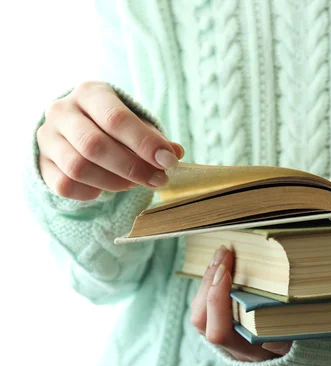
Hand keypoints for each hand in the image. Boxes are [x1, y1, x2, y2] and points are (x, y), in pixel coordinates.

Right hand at [36, 81, 184, 200]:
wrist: (73, 128)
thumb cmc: (113, 125)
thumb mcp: (135, 121)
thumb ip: (154, 137)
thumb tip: (174, 153)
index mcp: (90, 93)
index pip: (115, 118)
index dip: (144, 143)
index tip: (168, 161)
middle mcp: (62, 110)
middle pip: (94, 145)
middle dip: (132, 167)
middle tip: (158, 180)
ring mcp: (47, 137)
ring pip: (78, 167)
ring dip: (114, 182)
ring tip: (134, 183)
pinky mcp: (41, 162)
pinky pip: (64, 185)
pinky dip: (90, 192)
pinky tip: (104, 188)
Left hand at [190, 246, 291, 361]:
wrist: (276, 354)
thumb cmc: (286, 344)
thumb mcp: (289, 346)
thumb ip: (281, 344)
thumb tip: (271, 340)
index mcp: (243, 351)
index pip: (219, 331)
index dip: (217, 301)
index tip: (227, 272)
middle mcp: (224, 345)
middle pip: (201, 319)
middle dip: (209, 283)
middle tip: (224, 254)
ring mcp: (216, 332)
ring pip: (198, 308)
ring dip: (207, 279)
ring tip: (221, 254)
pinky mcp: (213, 320)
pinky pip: (202, 301)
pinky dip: (209, 280)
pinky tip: (220, 263)